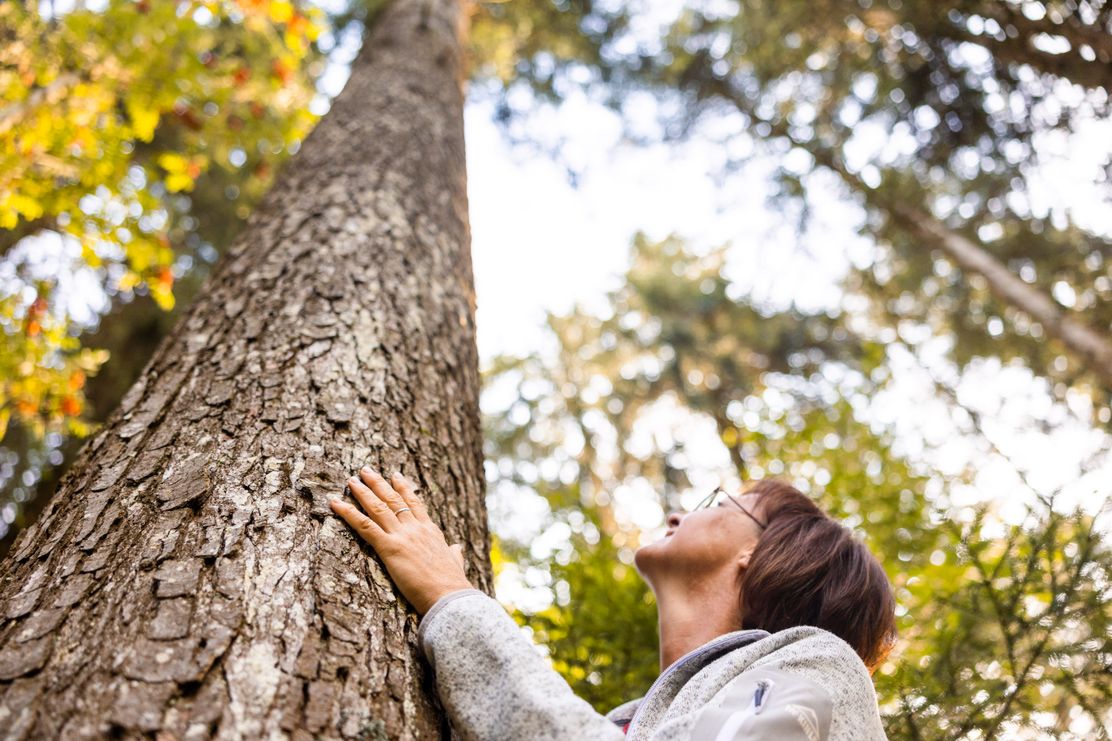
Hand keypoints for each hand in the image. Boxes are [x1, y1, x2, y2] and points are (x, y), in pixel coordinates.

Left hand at [330, 466, 474, 614]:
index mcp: (430, 531)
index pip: (414, 503)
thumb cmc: (452, 583)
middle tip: (366, 470)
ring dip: (362, 492)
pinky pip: (364, 526)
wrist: (448, 594)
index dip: (404, 488)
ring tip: (351, 480)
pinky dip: (348, 513)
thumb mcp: (454, 563)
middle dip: (378, 483)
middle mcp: (415, 528)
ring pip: (378, 507)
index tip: (395, 475)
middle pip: (393, 499)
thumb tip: (456, 548)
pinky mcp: (389, 548)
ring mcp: (401, 535)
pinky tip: (336, 504)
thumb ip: (453, 553)